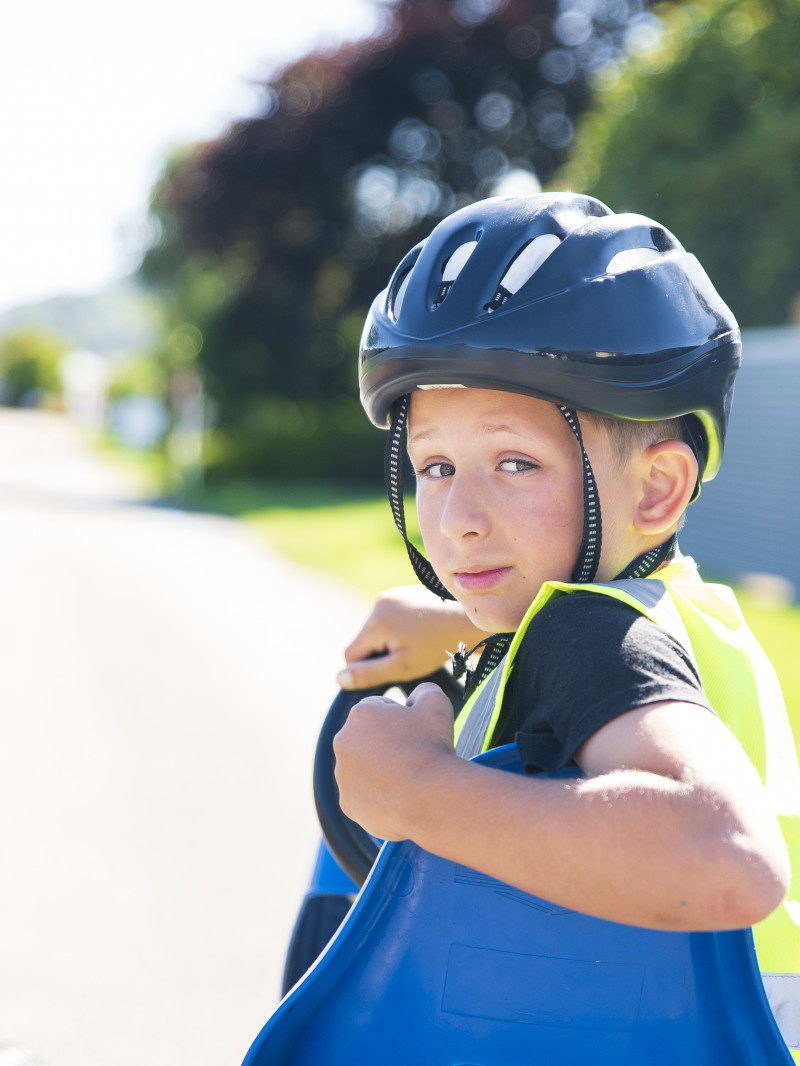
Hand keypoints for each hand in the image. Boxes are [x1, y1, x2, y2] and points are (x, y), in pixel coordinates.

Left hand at [333, 682, 456, 840]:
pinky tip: (400, 796)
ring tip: (408, 778)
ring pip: (364, 767)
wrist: (430, 799)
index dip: (403, 718)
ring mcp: (343, 776)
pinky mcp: (349, 804)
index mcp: (360, 714)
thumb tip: (416, 696)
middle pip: (369, 737)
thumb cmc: (432, 748)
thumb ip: (424, 690)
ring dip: (381, 769)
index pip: (380, 708)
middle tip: (413, 755)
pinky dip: (379, 795)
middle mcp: (343, 742)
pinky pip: (364, 795)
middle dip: (387, 743)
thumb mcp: (436, 702)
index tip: (416, 732)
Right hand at [337, 585, 483, 689]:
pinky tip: (417, 633)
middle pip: (363, 640)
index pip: (350, 654)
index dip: (366, 669)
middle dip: (378, 653)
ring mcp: (390, 595)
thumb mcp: (402, 667)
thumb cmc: (436, 646)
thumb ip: (369, 674)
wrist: (467, 620)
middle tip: (407, 657)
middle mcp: (379, 603)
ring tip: (414, 644)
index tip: (391, 669)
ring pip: (375, 630)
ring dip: (387, 641)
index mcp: (376, 621)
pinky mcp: (401, 593)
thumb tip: (339, 678)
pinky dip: (396, 629)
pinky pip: (387, 618)